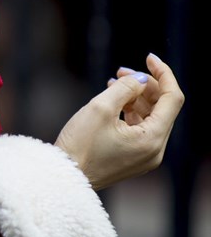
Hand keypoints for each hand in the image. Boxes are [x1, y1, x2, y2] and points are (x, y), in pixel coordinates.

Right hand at [54, 53, 183, 189]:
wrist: (64, 178)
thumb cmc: (79, 146)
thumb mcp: (100, 108)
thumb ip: (125, 87)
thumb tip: (140, 79)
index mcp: (152, 139)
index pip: (173, 99)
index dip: (163, 74)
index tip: (148, 58)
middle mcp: (154, 150)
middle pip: (162, 108)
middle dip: (146, 85)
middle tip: (122, 70)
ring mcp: (144, 156)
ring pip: (151, 117)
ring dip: (136, 97)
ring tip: (115, 82)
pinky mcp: (133, 158)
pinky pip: (140, 128)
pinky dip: (130, 111)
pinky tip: (114, 100)